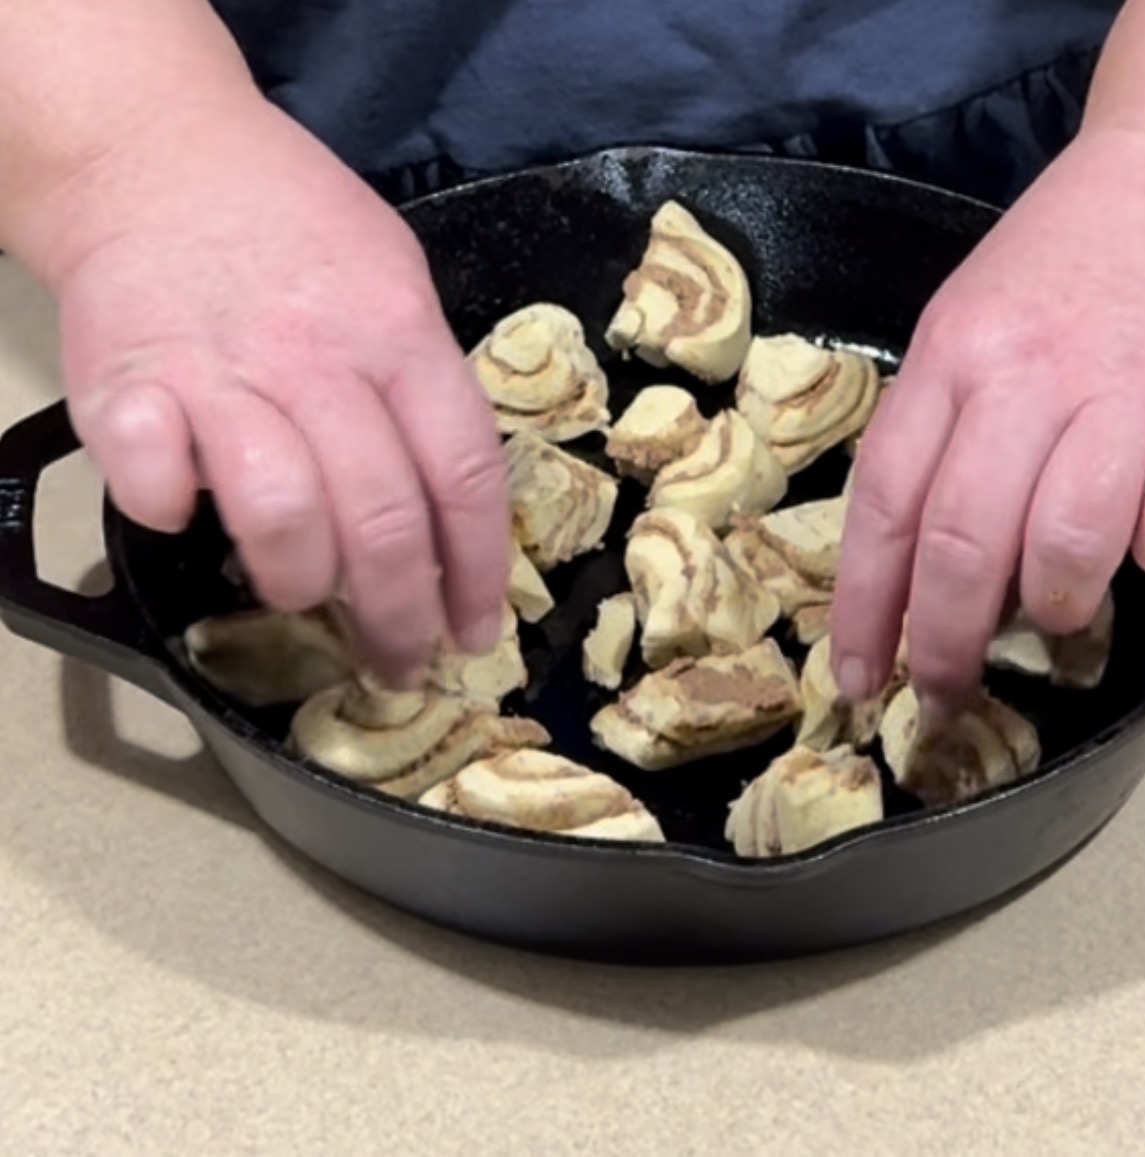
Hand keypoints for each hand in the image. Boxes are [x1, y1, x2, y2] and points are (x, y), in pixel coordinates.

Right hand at [46, 98, 507, 682]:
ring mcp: (220, 370)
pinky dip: (172, 510)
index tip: (477, 632)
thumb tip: (443, 509)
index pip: (462, 475)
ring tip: (302, 595)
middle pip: (381, 517)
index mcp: (400, 334)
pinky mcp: (128, 382)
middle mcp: (319, 358)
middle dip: (398, 616)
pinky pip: (156, 478)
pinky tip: (185, 510)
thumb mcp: (396, 280)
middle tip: (399, 663)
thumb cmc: (294, 223)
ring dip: (298, 580)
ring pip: (282, 513)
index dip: (477, 571)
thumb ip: (422, 384)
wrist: (158, 152)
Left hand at [831, 126, 1144, 714]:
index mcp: (952, 357)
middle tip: (943, 694)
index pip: (887, 503)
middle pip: (966, 541)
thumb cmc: (1066, 264)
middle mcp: (1030, 375)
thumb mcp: (968, 326)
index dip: (865, 605)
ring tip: (1056, 607)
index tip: (859, 677)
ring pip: (1068, 545)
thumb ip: (939, 435)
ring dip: (1054, 605)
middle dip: (945, 642)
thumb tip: (915, 570)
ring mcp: (1132, 390)